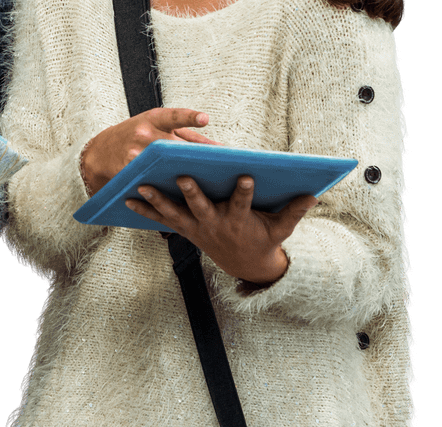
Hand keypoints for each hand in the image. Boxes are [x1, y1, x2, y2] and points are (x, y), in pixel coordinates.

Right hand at [80, 108, 216, 195]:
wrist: (102, 151)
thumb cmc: (136, 134)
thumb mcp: (159, 127)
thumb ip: (189, 135)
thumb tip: (220, 147)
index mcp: (153, 119)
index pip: (173, 116)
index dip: (189, 117)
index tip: (205, 118)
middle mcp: (144, 134)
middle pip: (174, 146)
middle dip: (195, 155)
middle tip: (219, 164)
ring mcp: (136, 154)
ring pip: (166, 165)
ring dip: (186, 172)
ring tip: (209, 180)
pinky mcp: (132, 171)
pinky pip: (156, 179)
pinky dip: (171, 186)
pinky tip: (187, 193)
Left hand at [126, 176, 316, 285]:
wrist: (246, 266)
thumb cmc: (264, 240)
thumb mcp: (281, 228)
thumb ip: (294, 211)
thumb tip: (314, 194)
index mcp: (240, 220)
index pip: (244, 204)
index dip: (245, 191)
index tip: (246, 175)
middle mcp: (215, 225)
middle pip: (202, 206)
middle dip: (192, 191)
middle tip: (183, 174)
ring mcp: (197, 229)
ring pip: (175, 213)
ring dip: (158, 199)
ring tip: (141, 184)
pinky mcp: (184, 230)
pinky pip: (162, 220)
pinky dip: (145, 210)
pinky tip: (127, 198)